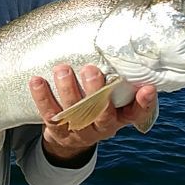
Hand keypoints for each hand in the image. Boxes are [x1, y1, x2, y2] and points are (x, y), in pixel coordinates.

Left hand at [29, 65, 158, 165]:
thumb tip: (124, 46)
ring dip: (67, 89)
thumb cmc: (97, 108)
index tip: (147, 88)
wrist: (71, 139)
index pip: (136, 113)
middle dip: (96, 91)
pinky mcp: (58, 131)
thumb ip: (119, 82)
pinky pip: (49, 114)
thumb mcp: (113, 101)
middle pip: (102, 113)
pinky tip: (37, 80)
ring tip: (62, 69)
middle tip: (91, 70)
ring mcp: (79, 130)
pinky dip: (42, 96)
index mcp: (120, 118)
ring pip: (74, 113)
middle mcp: (102, 127)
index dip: (144, 102)